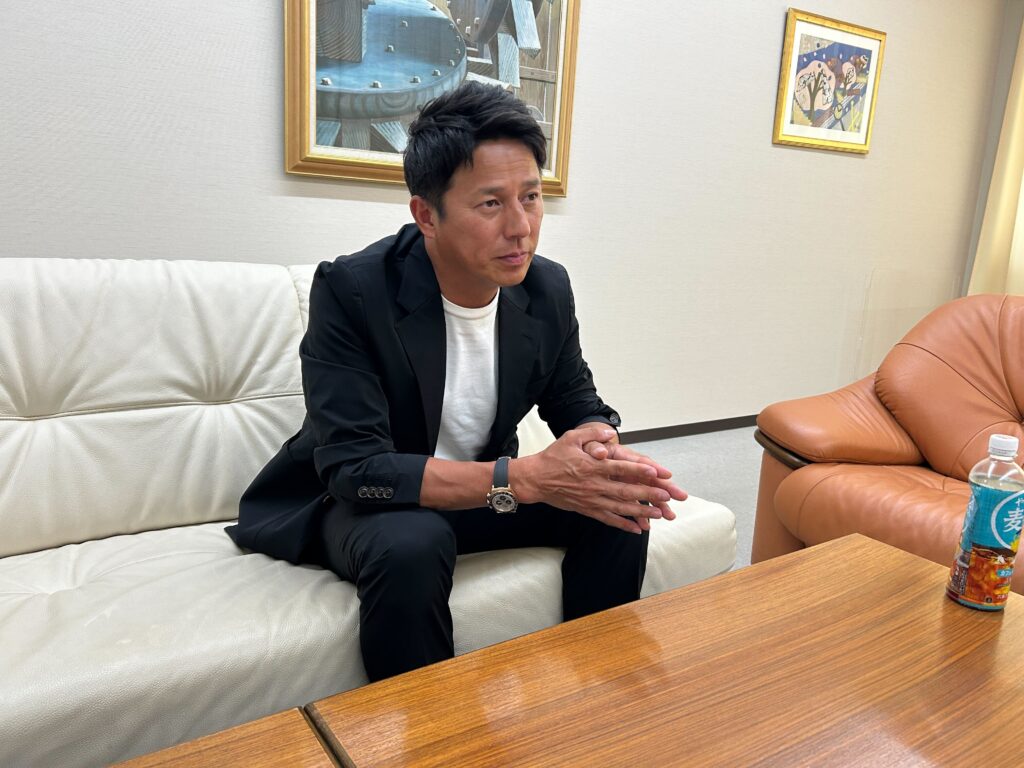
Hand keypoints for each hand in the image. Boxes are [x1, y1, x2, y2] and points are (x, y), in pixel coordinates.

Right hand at [510, 425, 673, 533]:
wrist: (535, 479)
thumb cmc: (553, 457)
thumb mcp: (571, 438)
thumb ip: (592, 434)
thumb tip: (610, 433)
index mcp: (592, 466)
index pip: (619, 468)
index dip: (638, 470)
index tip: (655, 472)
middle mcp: (594, 485)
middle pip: (625, 490)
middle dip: (647, 493)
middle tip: (666, 495)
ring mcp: (591, 500)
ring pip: (620, 507)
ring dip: (641, 511)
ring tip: (659, 514)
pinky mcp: (587, 510)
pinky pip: (608, 519)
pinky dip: (624, 525)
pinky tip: (638, 528)